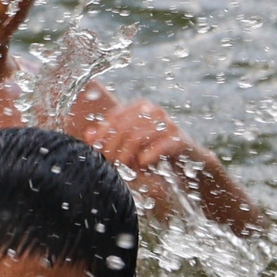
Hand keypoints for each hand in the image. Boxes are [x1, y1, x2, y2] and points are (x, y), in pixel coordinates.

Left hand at [85, 96, 210, 177]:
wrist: (188, 158)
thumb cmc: (154, 148)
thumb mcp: (131, 142)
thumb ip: (110, 136)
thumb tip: (88, 135)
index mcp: (140, 107)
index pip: (113, 119)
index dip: (102, 136)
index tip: (94, 152)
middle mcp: (153, 110)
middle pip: (122, 128)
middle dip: (111, 148)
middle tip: (107, 165)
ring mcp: (167, 122)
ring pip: (136, 137)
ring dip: (126, 156)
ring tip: (123, 170)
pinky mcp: (178, 137)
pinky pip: (157, 146)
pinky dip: (147, 158)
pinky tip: (141, 166)